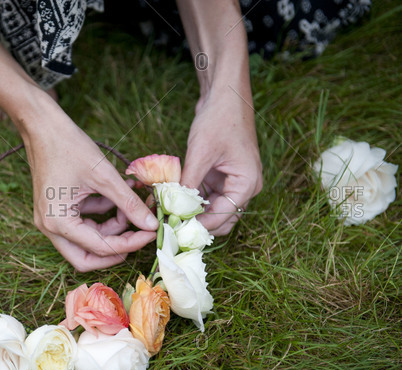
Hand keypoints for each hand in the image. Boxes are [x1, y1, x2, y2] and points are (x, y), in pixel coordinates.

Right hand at [23, 108, 158, 271]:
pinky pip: (81, 225)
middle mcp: (49, 227)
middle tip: (139, 237)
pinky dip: (100, 217)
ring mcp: (50, 220)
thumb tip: (151, 224)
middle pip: (86, 258)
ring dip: (110, 230)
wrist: (42, 125)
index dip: (130, 243)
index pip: (100, 247)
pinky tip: (116, 199)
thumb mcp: (104, 176)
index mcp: (58, 222)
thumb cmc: (69, 146)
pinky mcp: (56, 210)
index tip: (152, 232)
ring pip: (85, 242)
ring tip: (130, 208)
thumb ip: (129, 203)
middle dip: (115, 250)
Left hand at [180, 88, 262, 235]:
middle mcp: (244, 187)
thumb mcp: (201, 152)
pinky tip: (172, 201)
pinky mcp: (220, 177)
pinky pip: (206, 198)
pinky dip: (191, 201)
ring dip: (192, 214)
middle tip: (170, 227)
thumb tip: (172, 208)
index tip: (174, 229)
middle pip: (220, 220)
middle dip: (196, 224)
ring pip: (211, 211)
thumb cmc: (219, 120)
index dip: (198, 225)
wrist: (224, 95)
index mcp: (247, 184)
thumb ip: (188, 183)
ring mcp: (232, 183)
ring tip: (168, 215)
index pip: (222, 217)